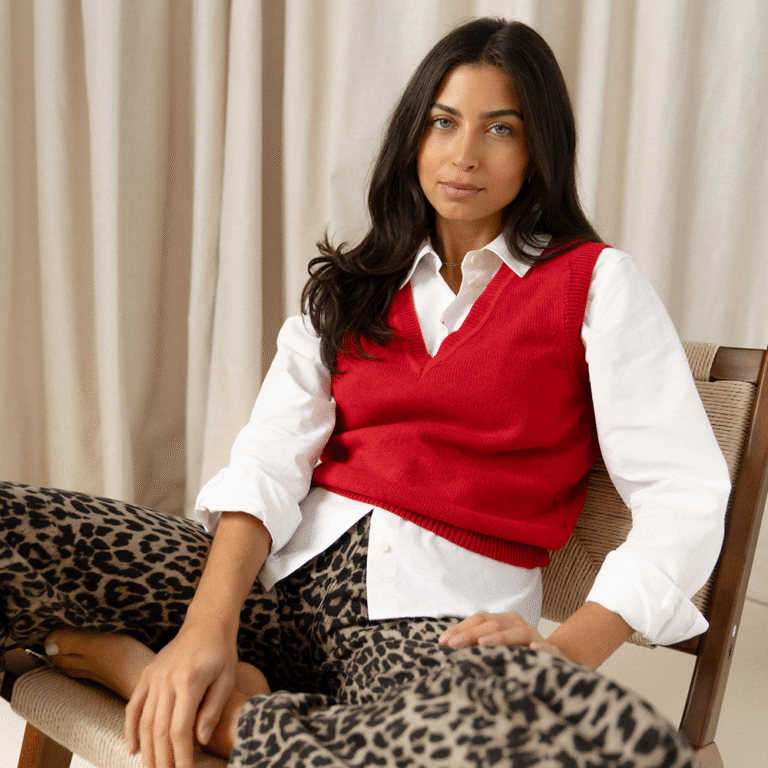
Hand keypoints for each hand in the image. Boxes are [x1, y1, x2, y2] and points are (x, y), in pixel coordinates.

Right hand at [124, 622, 237, 767]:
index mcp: (190, 680)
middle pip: (158, 730)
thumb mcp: (227, 679)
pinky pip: (134, 705)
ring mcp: (153, 676)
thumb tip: (200, 740)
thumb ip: (212, 710)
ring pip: (144, 722)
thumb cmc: (221, 651)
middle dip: (162, 760)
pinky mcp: (146, 674)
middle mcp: (167, 679)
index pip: (180, 729)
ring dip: (147, 751)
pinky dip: (131, 729)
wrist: (206, 623)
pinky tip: (133, 749)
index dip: (181, 757)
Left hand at [438, 611, 559, 654]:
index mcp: (501, 620)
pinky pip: (546, 646)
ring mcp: (534, 634)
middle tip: (454, 645)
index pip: (478, 620)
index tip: (442, 641)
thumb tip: (446, 646)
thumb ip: (474, 646)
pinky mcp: (551, 650)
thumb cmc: (513, 655)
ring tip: (483, 643)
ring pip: (517, 631)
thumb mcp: (492, 649)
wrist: (549, 661)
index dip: (460, 629)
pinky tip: (533, 650)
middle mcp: (515, 622)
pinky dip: (541, 647)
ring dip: (500, 637)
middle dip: (470, 634)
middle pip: (492, 624)